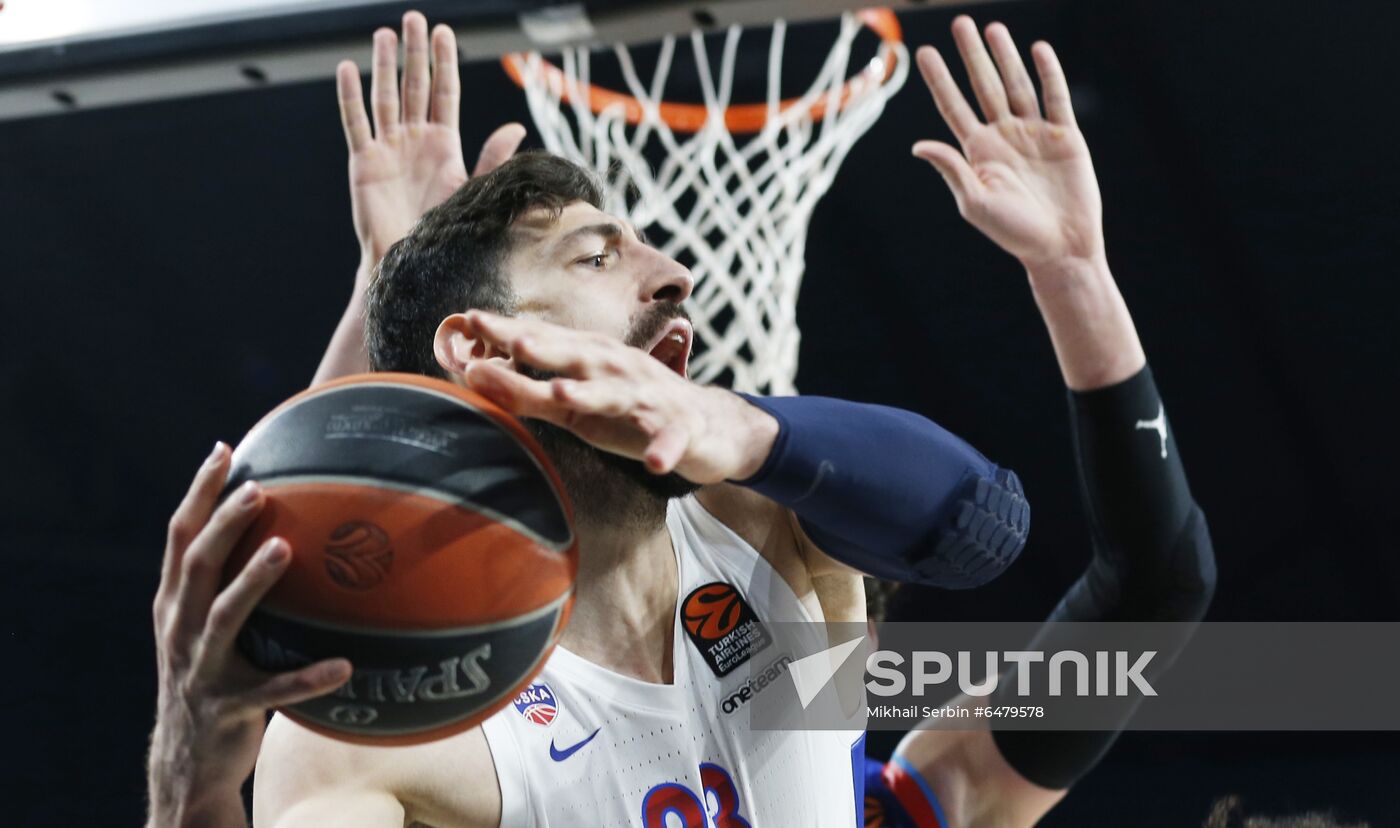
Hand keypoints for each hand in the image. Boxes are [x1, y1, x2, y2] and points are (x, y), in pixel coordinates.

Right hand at [147, 443, 350, 824]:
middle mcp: (180, 630)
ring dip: (254, 581)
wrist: (188, 762)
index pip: (179, 536)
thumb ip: (229, 584)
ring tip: (286, 548)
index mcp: (174, 605)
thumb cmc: (212, 678)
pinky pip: (274, 691)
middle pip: (197, 564)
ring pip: (225, 617)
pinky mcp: (229, 708)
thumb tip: (289, 527)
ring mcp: (201, 669)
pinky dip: (308, 678)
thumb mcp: (205, 628)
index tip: (225, 449)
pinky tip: (345, 667)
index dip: (199, 492)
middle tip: (259, 489)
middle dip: (224, 523)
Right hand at [336, 12, 525, 264]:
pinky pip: (356, 123)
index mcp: (444, 144)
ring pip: (385, 97)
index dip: (443, 63)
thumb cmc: (443, 231)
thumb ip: (491, 158)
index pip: (444, 92)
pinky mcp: (365, 161)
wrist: (411, 261)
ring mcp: (389, 148)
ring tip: (384, 34)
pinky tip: (348, 69)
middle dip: (414, 52)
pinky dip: (351, 97)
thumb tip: (516, 127)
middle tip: (413, 19)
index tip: (443, 32)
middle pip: (414, 86)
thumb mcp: (472, 190)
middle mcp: (415, 140)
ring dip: (383, 66)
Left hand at [451, 312, 777, 483]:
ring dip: (592, 392)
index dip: (511, 332)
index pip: (546, 340)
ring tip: (562, 392)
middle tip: (512, 340)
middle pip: (579, 357)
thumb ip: (526, 391)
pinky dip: (664, 450)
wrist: (703, 426)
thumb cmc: (628, 409)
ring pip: (619, 394)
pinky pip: (670, 441)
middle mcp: (619, 369)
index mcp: (592, 359)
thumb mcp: (572, 404)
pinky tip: (655, 463)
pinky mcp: (677, 430)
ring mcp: (649, 398)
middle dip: (547, 348)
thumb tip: (471, 374)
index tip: (470, 320)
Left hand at [913, 17, 1102, 270]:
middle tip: (960, 23)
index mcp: (978, 151)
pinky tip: (1038, 50)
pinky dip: (1048, 73)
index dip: (940, 80)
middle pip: (984, 86)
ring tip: (993, 28)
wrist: (1060, 247)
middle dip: (972, 55)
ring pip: (1017, 85)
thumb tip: (918, 145)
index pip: (953, 106)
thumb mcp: (976, 203)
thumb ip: (952, 170)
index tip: (924, 52)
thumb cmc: (1014, 232)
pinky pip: (1055, 97)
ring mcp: (1034, 133)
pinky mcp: (1064, 137)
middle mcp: (1003, 136)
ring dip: (1006, 57)